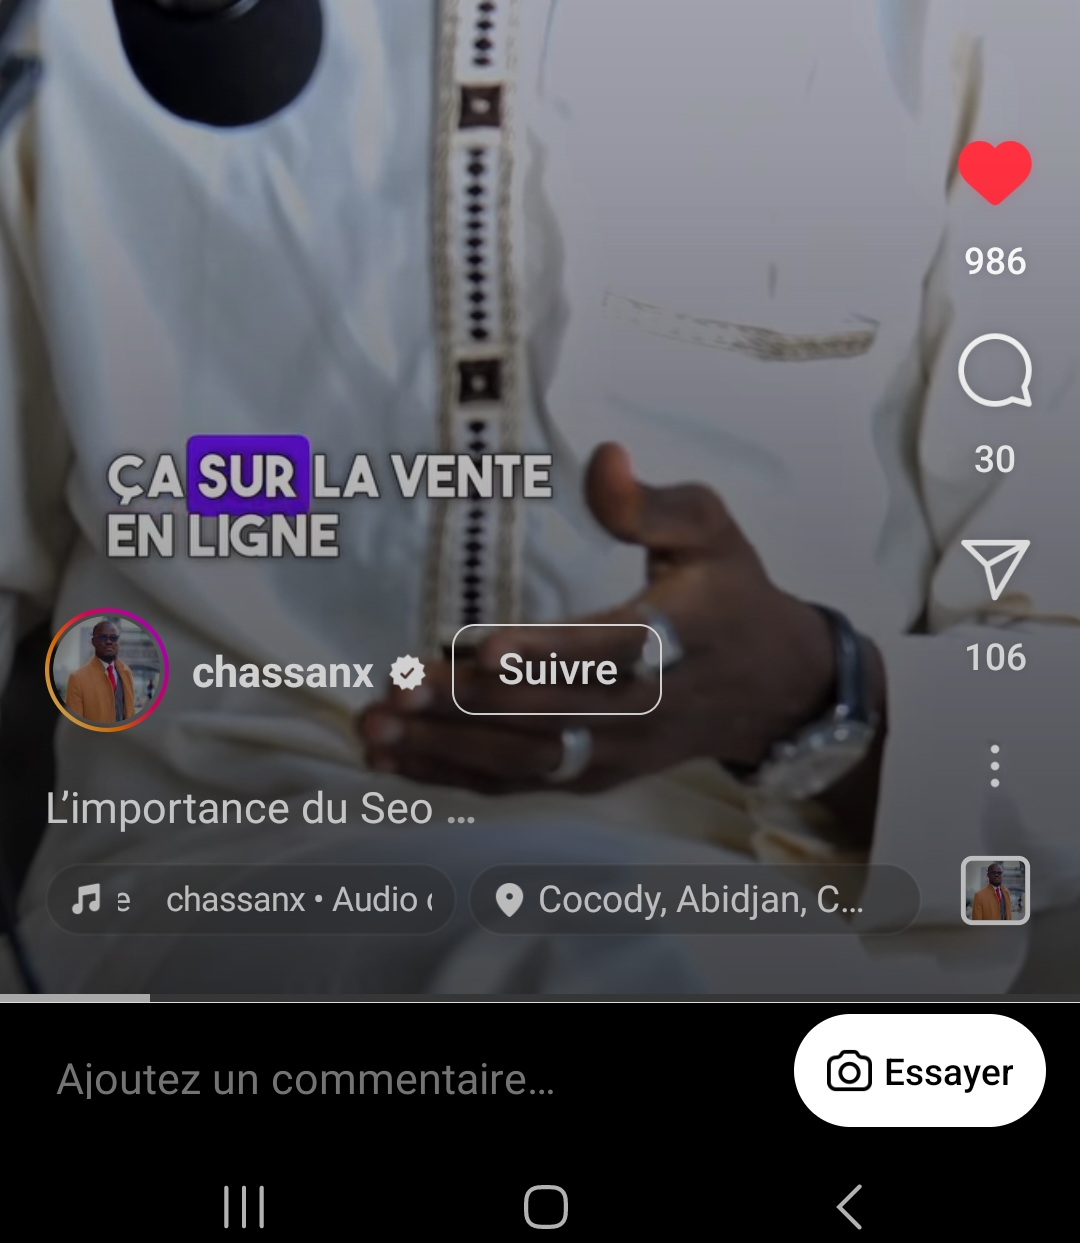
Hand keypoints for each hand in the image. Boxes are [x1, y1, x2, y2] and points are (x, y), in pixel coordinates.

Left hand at [361, 444, 880, 820]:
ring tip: (376, 730)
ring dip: (446, 749)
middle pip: (548, 714)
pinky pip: (521, 783)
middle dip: (466, 705)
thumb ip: (654, 501)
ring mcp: (617, 752)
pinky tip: (397, 761)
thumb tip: (603, 459)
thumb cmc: (729, 592)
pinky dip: (456, 776)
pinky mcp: (595, 775)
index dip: (540, 653)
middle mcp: (644, 709)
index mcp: (676, 638)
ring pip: (526, 760)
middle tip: (394, 688)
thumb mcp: (711, 529)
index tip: (477, 645)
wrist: (774, 686)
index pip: (602, 651)